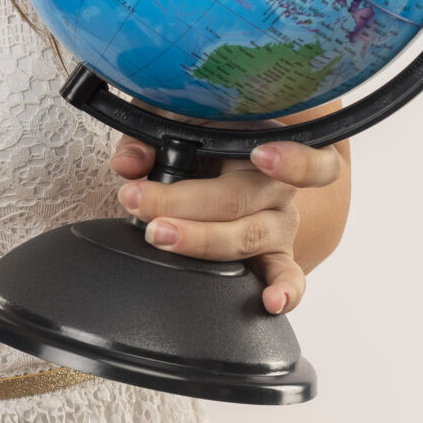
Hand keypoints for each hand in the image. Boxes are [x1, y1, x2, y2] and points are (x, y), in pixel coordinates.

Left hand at [109, 135, 342, 314]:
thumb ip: (149, 136)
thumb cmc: (201, 137)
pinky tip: (270, 302)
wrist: (223, 162)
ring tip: (160, 236)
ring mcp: (278, 224)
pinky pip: (286, 277)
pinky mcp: (274, 256)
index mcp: (266, 143)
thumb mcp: (176, 120)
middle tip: (141, 201)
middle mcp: (278, 185)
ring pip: (247, 238)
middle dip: (183, 203)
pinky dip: (283, 292)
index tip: (259, 155)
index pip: (292, 153)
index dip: (289, 159)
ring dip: (201, 240)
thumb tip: (130, 164)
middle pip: (239, 200)